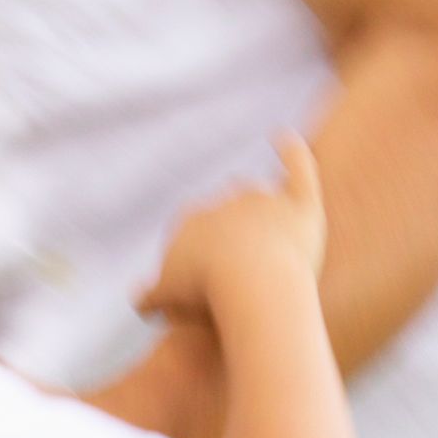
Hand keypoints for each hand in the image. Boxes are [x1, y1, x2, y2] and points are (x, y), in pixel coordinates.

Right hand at [138, 133, 324, 323]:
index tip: (207, 273)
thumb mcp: (168, 300)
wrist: (251, 282)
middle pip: (224, 205)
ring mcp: (263, 200)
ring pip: (257, 193)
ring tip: (266, 230)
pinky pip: (297, 168)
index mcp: (190, 220)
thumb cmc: (206, 296)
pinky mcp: (298, 204)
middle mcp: (224, 201)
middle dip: (229, 224)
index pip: (192, 224)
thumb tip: (139, 300)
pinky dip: (291, 152)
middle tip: (238, 259)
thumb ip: (151, 297)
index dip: (200, 247)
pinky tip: (283, 137)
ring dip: (259, 205)